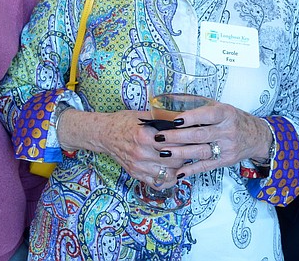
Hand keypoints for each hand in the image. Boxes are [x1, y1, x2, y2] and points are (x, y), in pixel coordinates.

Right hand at [58, 109, 187, 188]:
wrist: (104, 134)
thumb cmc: (124, 122)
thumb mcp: (143, 115)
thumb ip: (163, 119)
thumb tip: (185, 119)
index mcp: (144, 136)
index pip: (175, 142)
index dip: (187, 140)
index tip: (193, 136)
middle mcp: (141, 154)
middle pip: (175, 160)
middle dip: (186, 154)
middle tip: (191, 148)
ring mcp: (138, 167)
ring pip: (169, 174)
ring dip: (178, 167)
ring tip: (181, 159)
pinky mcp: (136, 175)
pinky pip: (158, 183)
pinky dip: (168, 179)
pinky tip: (171, 171)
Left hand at [147, 101, 273, 178]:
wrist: (257, 137)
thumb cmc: (234, 119)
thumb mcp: (222, 107)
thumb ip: (201, 106)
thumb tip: (173, 103)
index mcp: (226, 114)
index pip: (207, 115)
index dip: (190, 118)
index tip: (173, 120)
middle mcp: (227, 131)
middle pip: (200, 135)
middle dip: (177, 136)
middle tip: (160, 137)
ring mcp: (227, 148)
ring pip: (201, 152)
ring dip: (180, 153)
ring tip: (163, 153)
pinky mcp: (225, 161)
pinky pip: (206, 166)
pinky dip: (191, 169)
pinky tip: (178, 171)